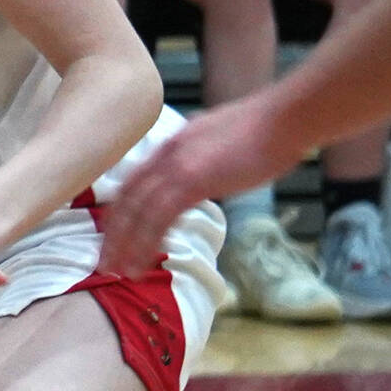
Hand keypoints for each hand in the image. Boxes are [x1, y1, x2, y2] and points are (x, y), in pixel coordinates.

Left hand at [103, 99, 297, 275]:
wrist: (285, 119)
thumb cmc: (264, 132)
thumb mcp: (217, 143)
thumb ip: (200, 160)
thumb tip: (200, 175)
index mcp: (170, 147)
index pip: (132, 184)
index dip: (119, 213)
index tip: (111, 236)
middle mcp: (165, 156)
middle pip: (127, 200)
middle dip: (113, 234)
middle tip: (105, 262)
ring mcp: (177, 167)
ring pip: (139, 212)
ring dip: (126, 244)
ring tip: (120, 271)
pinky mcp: (193, 181)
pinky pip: (161, 216)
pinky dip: (150, 240)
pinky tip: (147, 260)